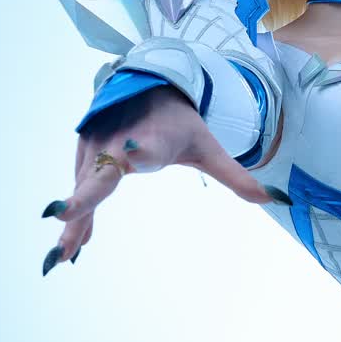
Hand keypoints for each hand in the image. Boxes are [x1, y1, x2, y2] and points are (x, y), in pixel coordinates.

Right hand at [40, 83, 281, 273]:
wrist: (146, 84)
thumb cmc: (179, 121)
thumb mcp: (208, 146)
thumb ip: (236, 176)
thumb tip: (278, 200)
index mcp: (152, 139)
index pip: (144, 150)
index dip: (137, 154)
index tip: (130, 157)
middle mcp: (118, 143)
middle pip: (98, 178)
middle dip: (80, 204)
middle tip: (62, 228)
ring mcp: (96, 149)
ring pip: (84, 190)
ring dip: (73, 223)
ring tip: (62, 257)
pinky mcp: (85, 156)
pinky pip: (82, 191)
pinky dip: (78, 217)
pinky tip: (74, 248)